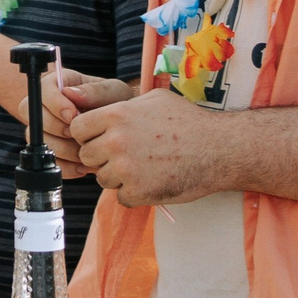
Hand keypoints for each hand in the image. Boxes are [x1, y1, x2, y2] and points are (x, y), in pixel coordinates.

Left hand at [67, 88, 236, 205]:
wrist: (220, 149)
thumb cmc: (189, 122)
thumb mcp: (154, 100)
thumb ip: (123, 106)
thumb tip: (100, 108)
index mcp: (116, 115)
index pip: (77, 129)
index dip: (89, 135)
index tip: (103, 139)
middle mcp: (116, 141)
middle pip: (86, 156)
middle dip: (102, 157)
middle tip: (126, 156)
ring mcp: (126, 169)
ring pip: (102, 179)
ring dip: (117, 177)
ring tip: (143, 169)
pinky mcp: (139, 192)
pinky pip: (121, 197)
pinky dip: (134, 194)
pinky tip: (152, 182)